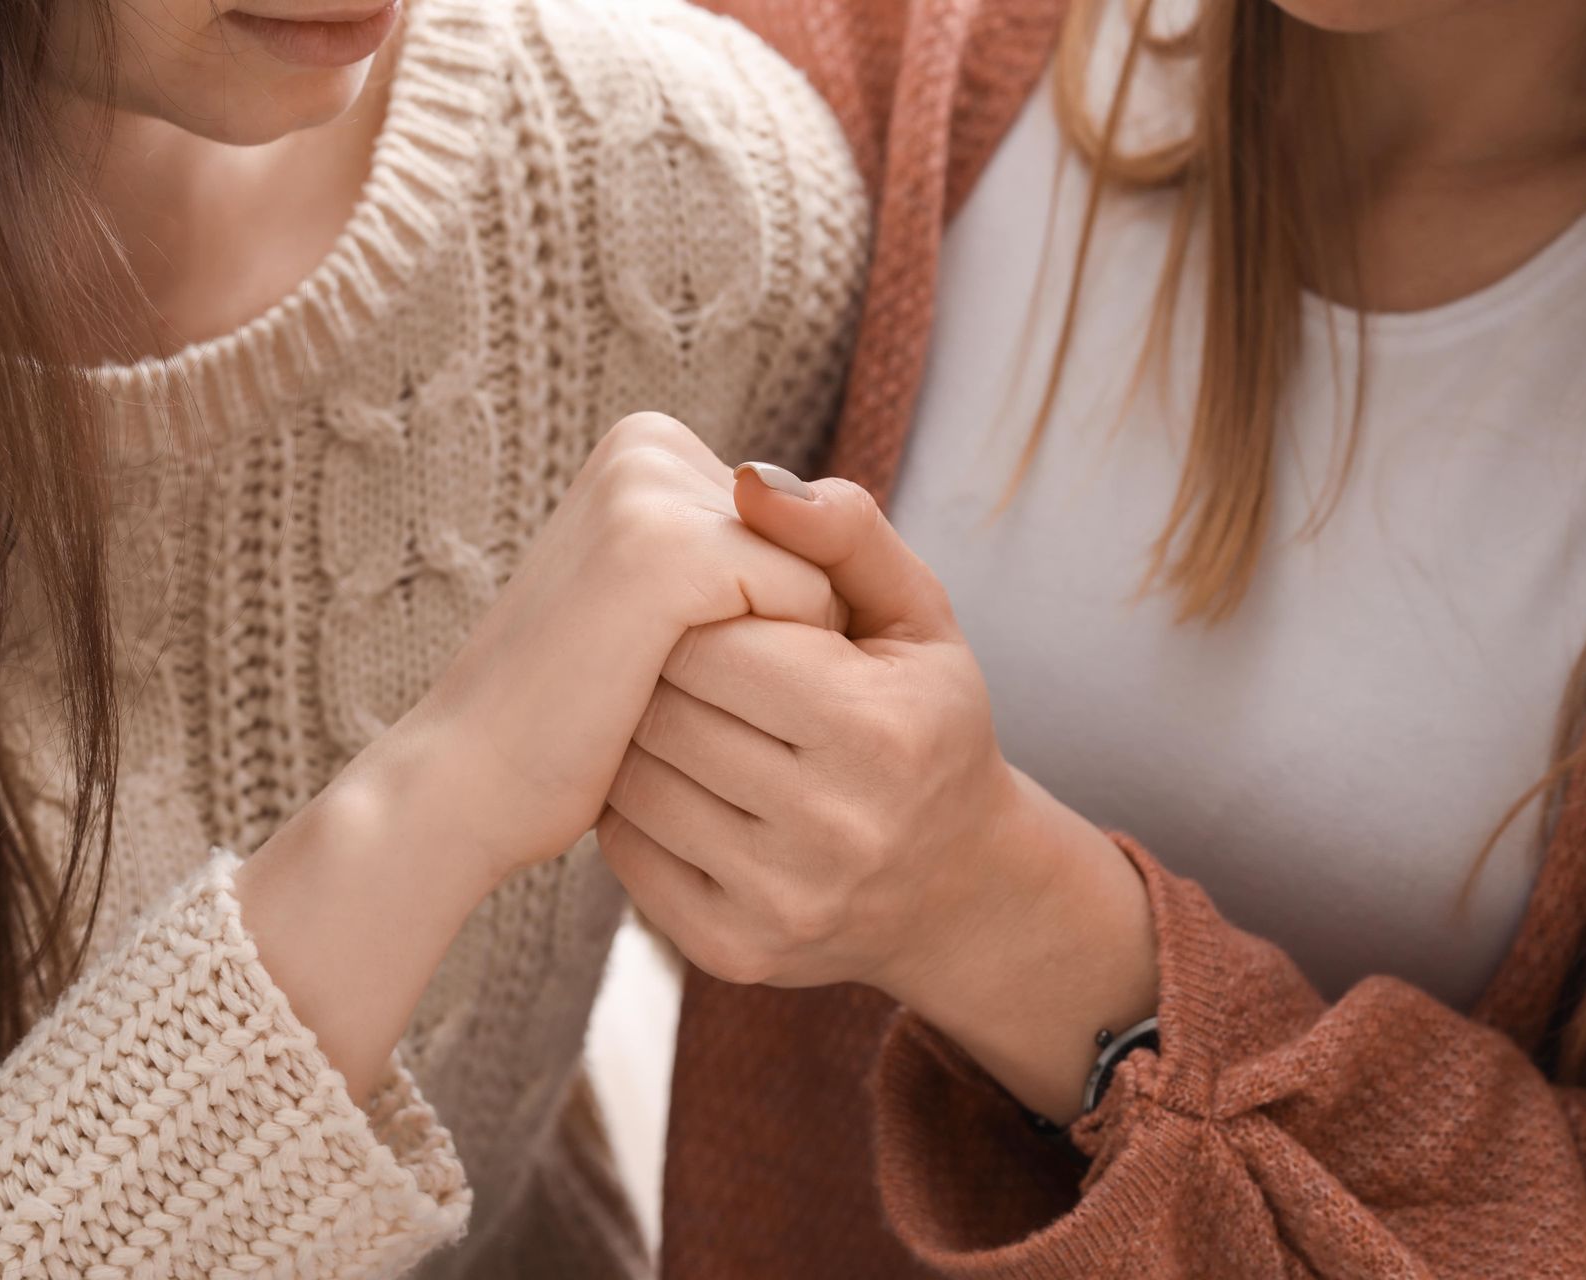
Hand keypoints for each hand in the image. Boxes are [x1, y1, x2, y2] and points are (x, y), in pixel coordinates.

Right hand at [237, 416, 839, 1098]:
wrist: (468, 782)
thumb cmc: (579, 714)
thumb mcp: (673, 610)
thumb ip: (749, 562)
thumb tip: (844, 568)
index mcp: (646, 445)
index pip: (800, 529)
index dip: (765, 616)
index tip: (665, 648)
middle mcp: (648, 444)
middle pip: (818, 546)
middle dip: (775, 633)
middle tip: (654, 676)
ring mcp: (652, 490)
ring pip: (822, 577)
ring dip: (776, 661)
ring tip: (661, 687)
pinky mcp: (670, 548)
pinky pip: (811, 603)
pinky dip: (772, 676)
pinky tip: (679, 701)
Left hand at [598, 464, 1158, 1120]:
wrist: (957, 885)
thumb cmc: (927, 718)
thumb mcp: (916, 613)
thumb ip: (842, 530)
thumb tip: (745, 476)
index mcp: (879, 729)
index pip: (716, 640)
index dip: (702, 612)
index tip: (716, 612)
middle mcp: (836, 826)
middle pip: (667, 711)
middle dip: (663, 672)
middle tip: (682, 661)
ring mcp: (782, 899)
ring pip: (635, 781)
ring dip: (639, 738)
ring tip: (680, 719)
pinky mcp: (735, 950)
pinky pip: (628, 853)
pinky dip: (634, 809)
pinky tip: (678, 786)